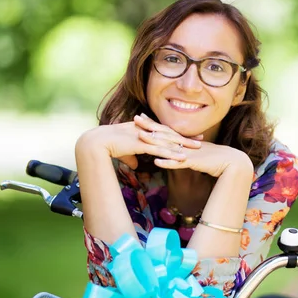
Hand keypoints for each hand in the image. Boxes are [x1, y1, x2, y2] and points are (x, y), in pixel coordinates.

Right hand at [75, 115, 201, 169]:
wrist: (97, 142)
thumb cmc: (108, 146)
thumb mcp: (123, 152)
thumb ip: (131, 158)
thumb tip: (135, 166)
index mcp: (143, 130)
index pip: (164, 131)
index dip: (177, 135)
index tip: (189, 137)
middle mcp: (146, 131)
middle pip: (170, 134)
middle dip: (186, 138)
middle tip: (201, 140)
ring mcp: (144, 136)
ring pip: (168, 141)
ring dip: (183, 145)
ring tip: (197, 149)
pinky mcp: (141, 144)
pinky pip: (160, 150)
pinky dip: (172, 153)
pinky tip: (182, 157)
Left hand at [135, 114, 252, 177]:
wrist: (231, 162)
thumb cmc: (214, 159)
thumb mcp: (197, 153)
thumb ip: (185, 152)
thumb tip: (175, 154)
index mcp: (185, 141)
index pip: (166, 130)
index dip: (153, 124)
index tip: (141, 117)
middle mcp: (185, 144)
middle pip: (164, 134)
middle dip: (149, 127)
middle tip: (135, 119)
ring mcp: (188, 152)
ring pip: (168, 146)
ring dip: (154, 142)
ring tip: (140, 137)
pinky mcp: (193, 162)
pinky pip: (178, 163)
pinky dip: (167, 163)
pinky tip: (156, 162)